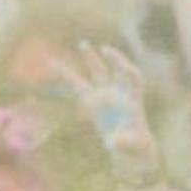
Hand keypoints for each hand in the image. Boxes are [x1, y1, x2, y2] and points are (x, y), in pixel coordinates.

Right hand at [54, 43, 162, 183]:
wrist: (131, 147)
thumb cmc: (137, 146)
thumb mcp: (134, 146)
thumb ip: (124, 142)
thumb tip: (113, 143)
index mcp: (133, 100)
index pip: (134, 78)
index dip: (129, 71)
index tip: (124, 66)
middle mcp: (120, 93)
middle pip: (116, 71)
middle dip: (113, 59)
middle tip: (105, 49)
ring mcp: (105, 95)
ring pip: (97, 73)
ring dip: (91, 59)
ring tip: (83, 43)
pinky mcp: (91, 101)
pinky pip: (77, 85)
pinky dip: (66, 75)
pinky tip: (53, 63)